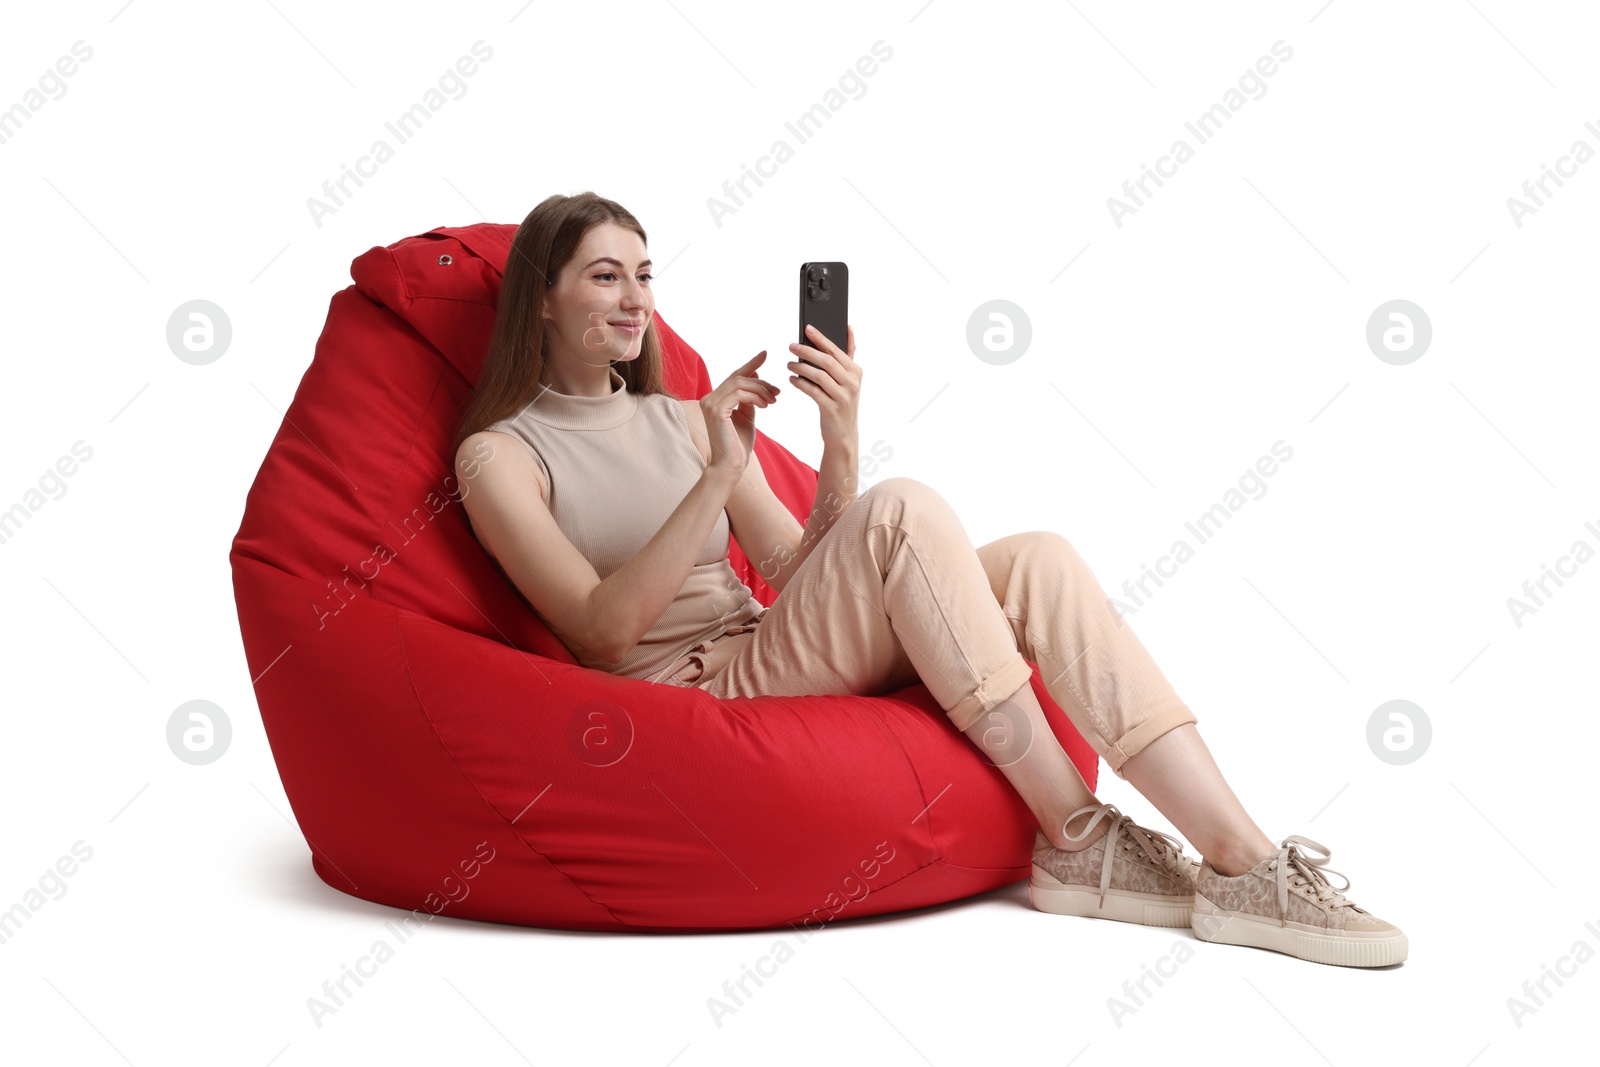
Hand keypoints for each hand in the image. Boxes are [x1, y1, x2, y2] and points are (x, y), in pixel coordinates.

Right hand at [700, 350, 779, 475]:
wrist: (731, 467)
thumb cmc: (739, 445)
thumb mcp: (747, 416)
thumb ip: (749, 398)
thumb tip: (756, 376)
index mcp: (716, 399)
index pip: (734, 376)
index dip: (750, 364)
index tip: (765, 354)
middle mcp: (709, 398)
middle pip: (738, 378)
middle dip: (761, 382)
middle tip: (777, 392)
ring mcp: (710, 403)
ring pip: (739, 383)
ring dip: (760, 390)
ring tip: (773, 400)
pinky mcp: (716, 410)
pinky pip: (739, 394)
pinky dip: (755, 396)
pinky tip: (765, 404)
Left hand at [788, 324, 860, 446]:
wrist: (843, 433)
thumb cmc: (842, 400)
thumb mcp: (849, 378)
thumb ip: (848, 354)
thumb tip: (848, 328)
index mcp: (856, 371)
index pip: (836, 350)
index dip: (821, 338)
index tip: (807, 328)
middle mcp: (852, 383)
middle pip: (827, 361)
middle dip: (807, 351)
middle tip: (791, 346)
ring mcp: (843, 396)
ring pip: (819, 376)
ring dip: (801, 368)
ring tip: (789, 364)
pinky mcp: (832, 409)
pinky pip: (813, 392)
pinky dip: (801, 384)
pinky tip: (792, 379)